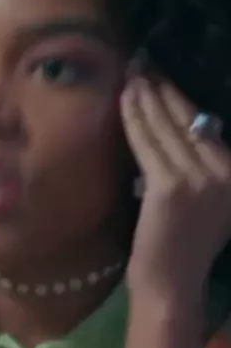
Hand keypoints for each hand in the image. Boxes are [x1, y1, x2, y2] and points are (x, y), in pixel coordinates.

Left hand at [120, 75, 230, 305]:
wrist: (170, 284)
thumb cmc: (182, 244)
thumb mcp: (207, 201)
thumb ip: (202, 165)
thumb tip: (180, 123)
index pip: (205, 124)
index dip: (180, 97)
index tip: (161, 74)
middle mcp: (225, 172)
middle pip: (187, 119)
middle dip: (161, 87)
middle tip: (142, 63)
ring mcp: (199, 179)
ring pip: (165, 127)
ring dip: (145, 97)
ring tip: (131, 75)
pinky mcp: (170, 187)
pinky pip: (147, 143)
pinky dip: (134, 119)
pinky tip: (125, 100)